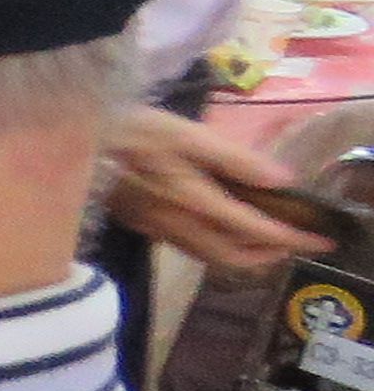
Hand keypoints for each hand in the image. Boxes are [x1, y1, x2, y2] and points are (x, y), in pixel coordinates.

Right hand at [98, 106, 318, 275]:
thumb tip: (282, 180)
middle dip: (270, 255)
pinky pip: (191, 249)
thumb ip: (236, 158)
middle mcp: (180, 225)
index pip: (255, 231)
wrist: (70, 147)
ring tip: (266, 242)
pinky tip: (220, 230)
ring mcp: (159, 229)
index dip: (291, 239)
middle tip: (295, 243)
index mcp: (196, 203)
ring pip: (211, 257)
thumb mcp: (186, 134)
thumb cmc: (130, 133)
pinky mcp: (143, 226)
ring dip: (245, 257)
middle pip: (234, 256)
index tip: (320, 241)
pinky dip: (218, 248)